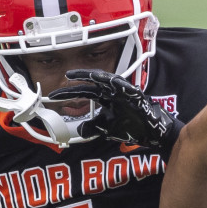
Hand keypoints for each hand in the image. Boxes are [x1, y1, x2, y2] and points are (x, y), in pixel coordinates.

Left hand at [57, 69, 180, 149]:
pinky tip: (103, 79)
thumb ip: (92, 127)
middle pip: (91, 83)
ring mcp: (123, 91)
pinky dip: (113, 82)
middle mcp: (112, 92)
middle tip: (64, 79)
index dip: (69, 94)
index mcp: (106, 98)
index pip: (85, 93)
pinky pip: (122, 85)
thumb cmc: (133, 127)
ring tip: (78, 75)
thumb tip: (79, 130)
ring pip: (106, 79)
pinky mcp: (134, 93)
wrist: (152, 133)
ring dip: (92, 76)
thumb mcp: (107, 128)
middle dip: (77, 81)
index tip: (54, 96)